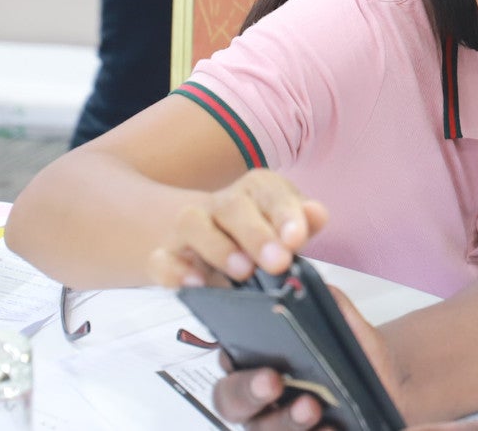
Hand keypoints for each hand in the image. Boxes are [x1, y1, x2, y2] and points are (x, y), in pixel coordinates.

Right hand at [146, 170, 329, 286]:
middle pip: (234, 206)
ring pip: (192, 222)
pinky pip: (161, 259)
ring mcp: (190, 229)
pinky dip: (175, 271)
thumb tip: (316, 213)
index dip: (286, 214)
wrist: (203, 245)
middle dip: (257, 234)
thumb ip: (303, 224)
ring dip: (218, 247)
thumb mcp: (285, 232)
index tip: (297, 239)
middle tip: (278, 262)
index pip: (272, 192)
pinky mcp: (166, 256)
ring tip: (243, 272)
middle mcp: (222, 205)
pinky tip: (195, 284)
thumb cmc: (258, 240)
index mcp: (257, 192)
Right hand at [210, 284, 399, 429]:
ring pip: (264, 428)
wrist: (391, 385)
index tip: (263, 365)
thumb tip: (311, 284)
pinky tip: (332, 428)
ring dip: (285, 420)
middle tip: (273, 382)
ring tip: (312, 407)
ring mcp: (276, 423)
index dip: (235, 366)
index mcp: (256, 361)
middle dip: (249, 393)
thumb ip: (331, 304)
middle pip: (231, 402)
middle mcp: (258, 398)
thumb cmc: (354, 355)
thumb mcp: (347, 326)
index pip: (227, 364)